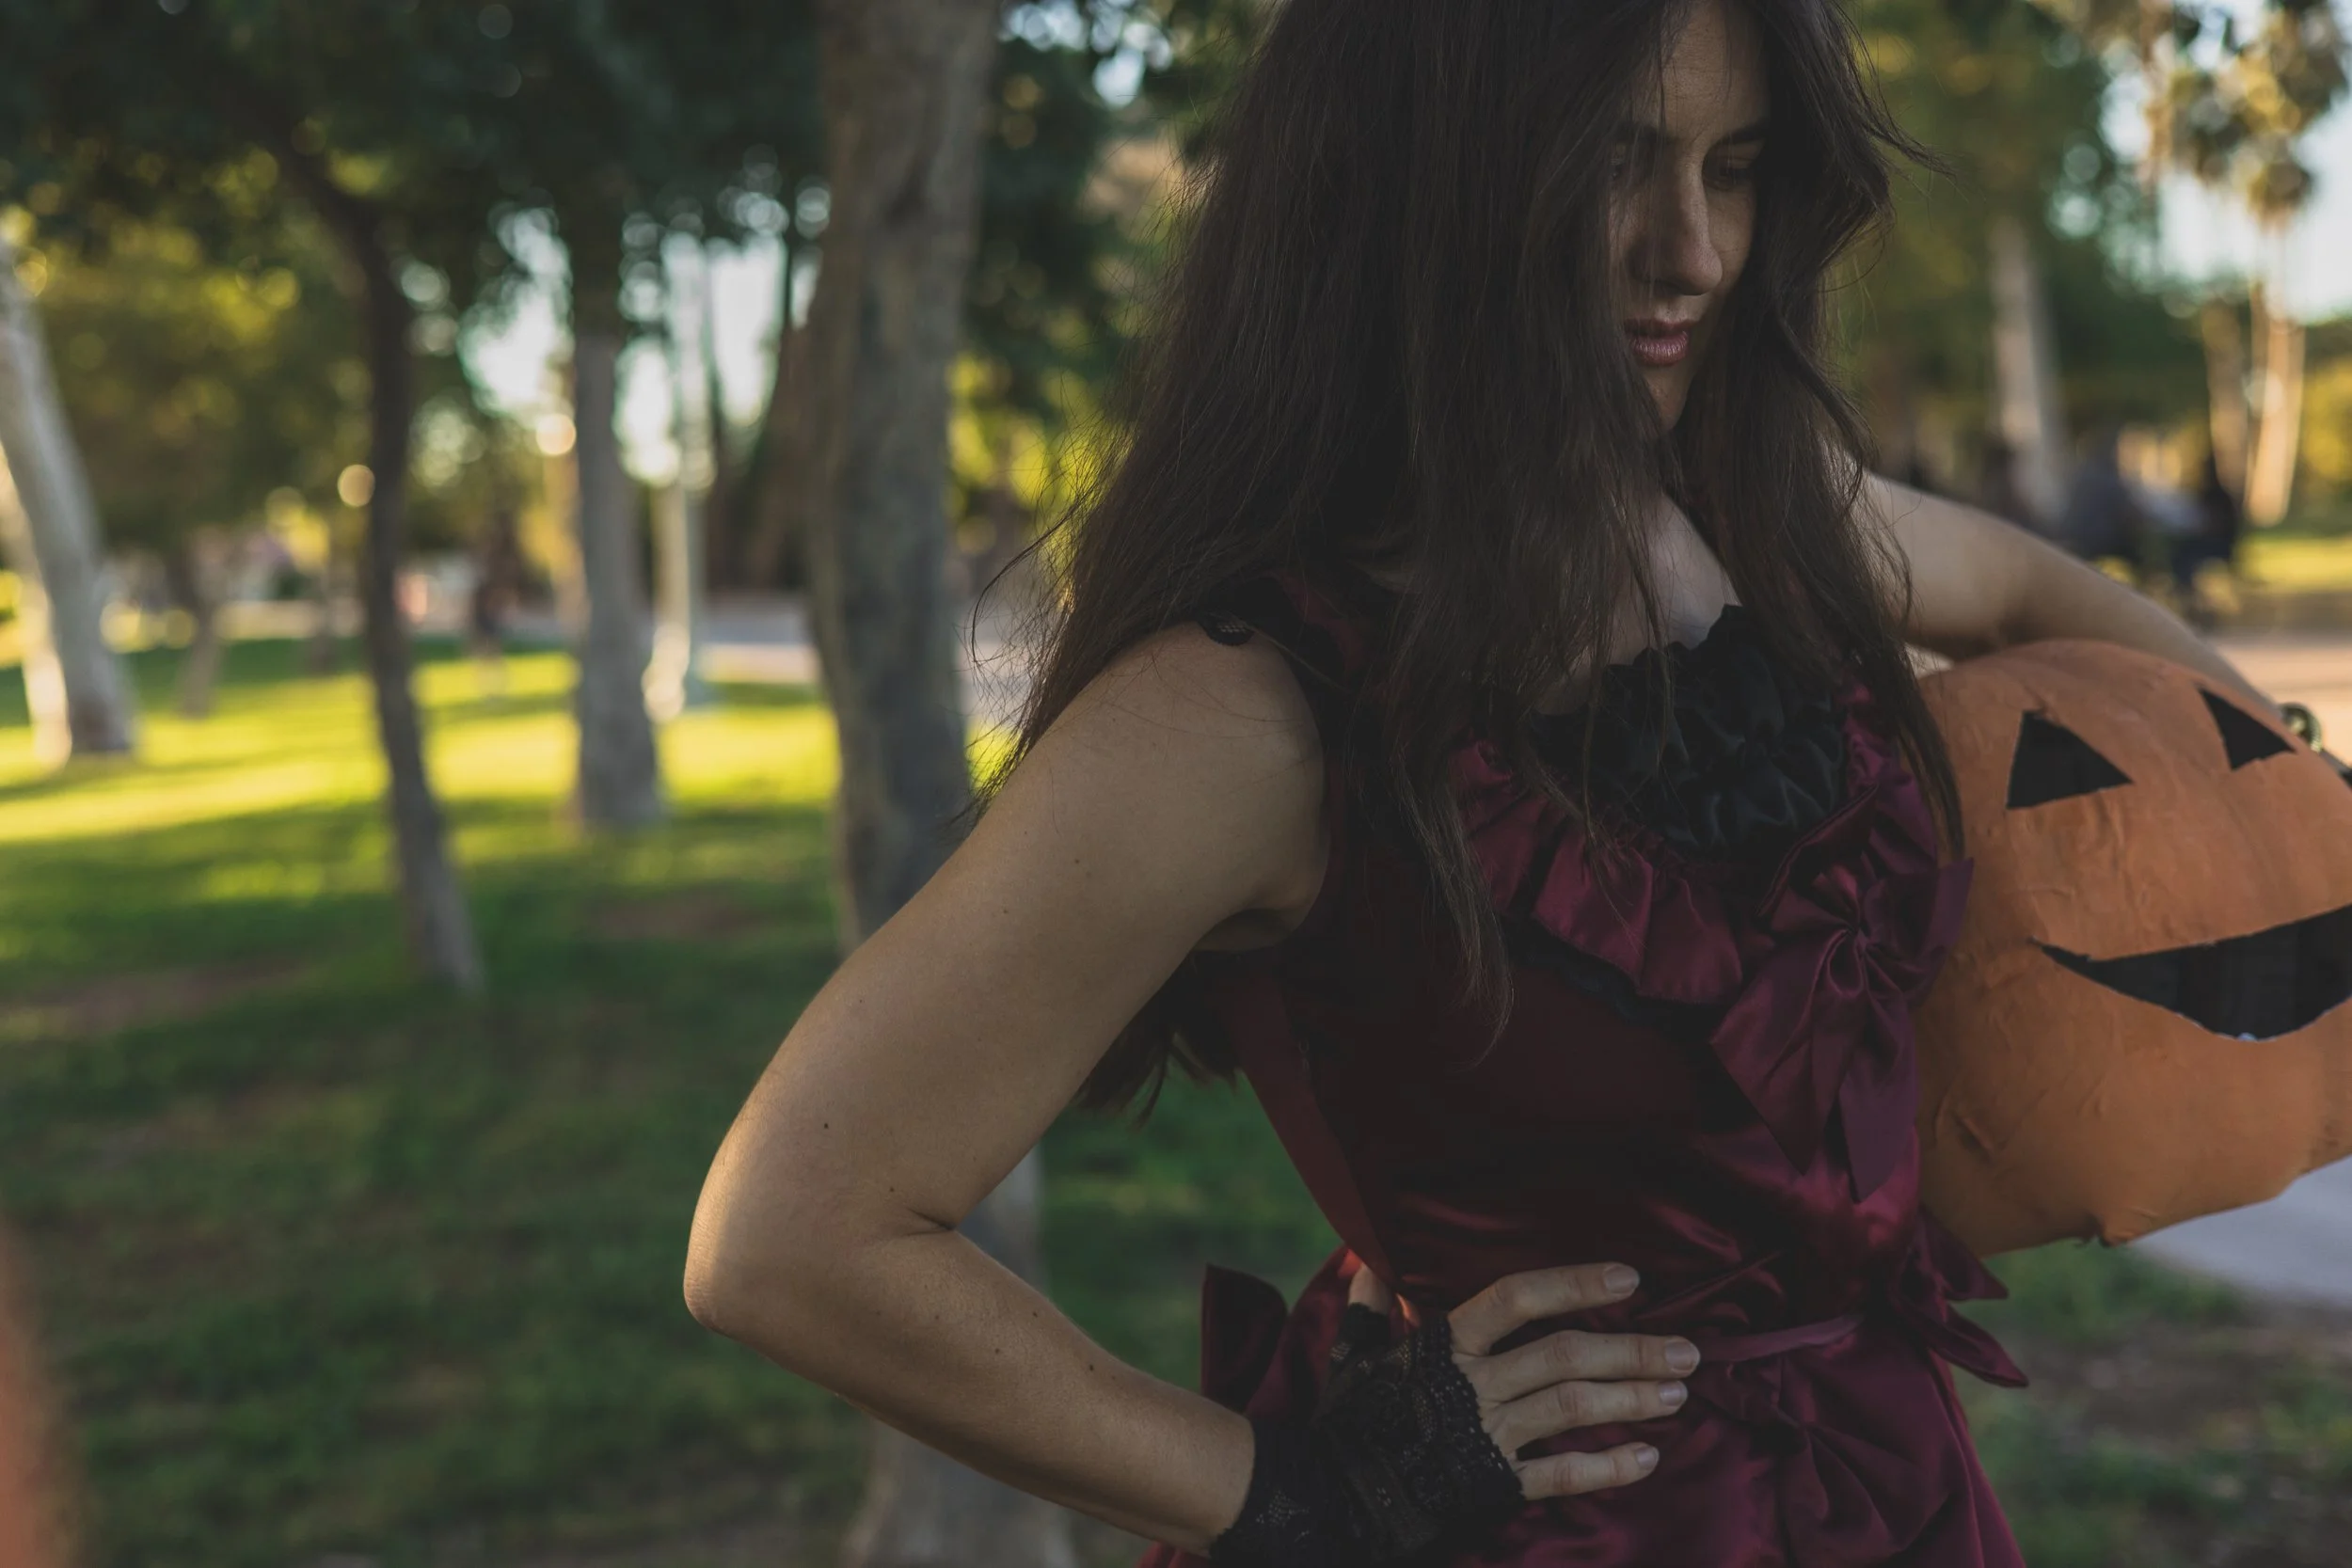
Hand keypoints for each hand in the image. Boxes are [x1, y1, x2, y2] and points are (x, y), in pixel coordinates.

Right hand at [1350, 1262, 1697, 1498]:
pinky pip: (1560, 1475)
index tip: (1629, 1278)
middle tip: (1687, 1350)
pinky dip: (1606, 1468)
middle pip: (1563, 1355)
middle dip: (1631, 1349)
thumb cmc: (1350, 1419)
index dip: (1573, 1284)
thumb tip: (1367, 1256)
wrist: (1329, 1495)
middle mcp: (1472, 1384)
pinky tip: (1646, 1458)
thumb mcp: (1356, 1353)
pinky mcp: (1493, 1483)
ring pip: (1571, 1409)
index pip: (1515, 1298)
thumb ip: (1373, 1304)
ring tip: (1677, 1393)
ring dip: (1630, 1400)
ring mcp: (1485, 1435)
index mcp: (1444, 1344)